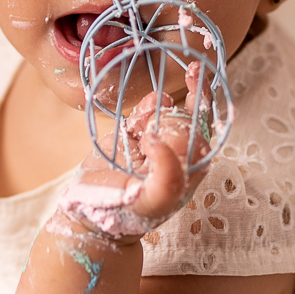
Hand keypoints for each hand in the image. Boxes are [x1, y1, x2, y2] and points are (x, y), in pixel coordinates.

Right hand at [57, 80, 212, 241]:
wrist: (89, 214)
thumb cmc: (125, 214)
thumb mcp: (151, 201)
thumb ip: (166, 177)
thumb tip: (161, 139)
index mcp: (190, 169)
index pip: (205, 131)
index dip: (203, 105)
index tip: (196, 79)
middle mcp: (178, 153)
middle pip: (193, 115)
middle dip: (186, 101)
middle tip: (181, 86)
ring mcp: (156, 142)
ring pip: (169, 110)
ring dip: (159, 108)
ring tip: (140, 132)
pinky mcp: (134, 136)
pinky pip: (146, 113)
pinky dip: (146, 108)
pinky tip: (138, 120)